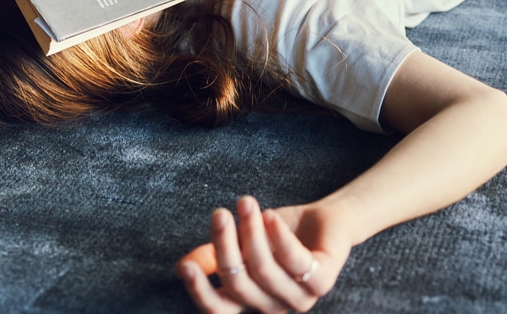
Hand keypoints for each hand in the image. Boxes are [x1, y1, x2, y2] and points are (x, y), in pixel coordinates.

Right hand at [176, 196, 352, 312]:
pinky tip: (270, 215)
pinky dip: (280, 236)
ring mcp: (299, 298)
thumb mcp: (241, 242)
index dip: (200, 292)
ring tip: (246, 203)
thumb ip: (213, 255)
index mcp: (250, 300)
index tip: (185, 268)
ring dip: (252, 233)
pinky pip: (295, 261)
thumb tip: (181, 268)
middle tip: (219, 213)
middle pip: (239, 284)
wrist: (325, 220)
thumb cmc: (277, 233)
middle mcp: (272, 305)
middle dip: (225, 246)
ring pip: (265, 270)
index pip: (219, 309)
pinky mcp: (322, 282)